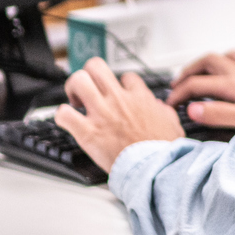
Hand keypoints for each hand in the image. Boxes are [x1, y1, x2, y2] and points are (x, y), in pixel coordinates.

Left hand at [53, 57, 183, 172]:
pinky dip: (61, 116)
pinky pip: (64, 114)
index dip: (119, 83)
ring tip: (75, 101)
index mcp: (139, 98)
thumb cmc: (163, 150)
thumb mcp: (173, 123)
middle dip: (88, 74)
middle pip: (96, 67)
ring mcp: (101, 113)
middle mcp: (118, 100)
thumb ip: (164, 111)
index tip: (116, 93)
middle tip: (88, 90)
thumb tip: (158, 107)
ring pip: (78, 81)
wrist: (154, 168)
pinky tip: (67, 121)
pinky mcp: (88, 132)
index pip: (126, 76)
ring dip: (73, 89)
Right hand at [169, 50, 234, 132]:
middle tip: (179, 82)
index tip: (170, 103)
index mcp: (233, 85)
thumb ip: (217, 114)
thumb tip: (193, 109)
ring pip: (231, 56)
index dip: (179, 93)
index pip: (196, 84)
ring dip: (214, 62)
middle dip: (190, 69)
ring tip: (203, 71)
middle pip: (209, 61)